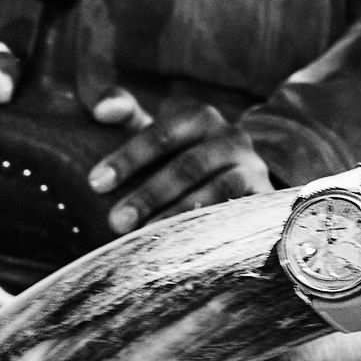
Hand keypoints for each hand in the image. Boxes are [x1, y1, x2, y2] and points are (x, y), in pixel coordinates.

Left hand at [87, 96, 272, 232]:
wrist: (244, 181)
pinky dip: (208, 231)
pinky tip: (181, 249)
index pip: (163, 133)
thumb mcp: (157, 133)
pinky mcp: (264, 201)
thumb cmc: (183, 157)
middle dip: (150, 195)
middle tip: (115, 222)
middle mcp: (230, 137)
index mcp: (200, 117)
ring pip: (216, 191)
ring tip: (145, 239)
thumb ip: (126, 115)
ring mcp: (251, 169)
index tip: (96, 183)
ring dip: (178, 216)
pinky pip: (237, 216)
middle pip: (189, 165)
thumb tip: (100, 111)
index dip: (129, 157)